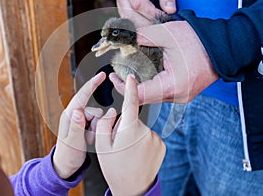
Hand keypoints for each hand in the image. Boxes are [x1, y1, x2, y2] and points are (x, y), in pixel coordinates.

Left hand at [53, 72, 105, 178]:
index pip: (82, 96)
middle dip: (95, 125)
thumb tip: (78, 111)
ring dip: (96, 130)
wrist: (66, 165)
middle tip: (87, 138)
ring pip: (98, 118)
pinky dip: (96, 132)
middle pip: (95, 111)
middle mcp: (74, 115)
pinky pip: (97, 124)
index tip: (102, 75)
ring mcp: (79, 120)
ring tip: (86, 140)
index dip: (93, 84)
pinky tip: (88, 140)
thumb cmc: (67, 155)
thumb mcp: (73, 143)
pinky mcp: (84, 125)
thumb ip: (76, 127)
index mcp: (69, 115)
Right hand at [95, 75, 165, 195]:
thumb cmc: (114, 167)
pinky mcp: (162, 145)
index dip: (131, 88)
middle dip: (124, 125)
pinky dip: (143, 140)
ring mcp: (156, 138)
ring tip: (129, 152)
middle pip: (132, 119)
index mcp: (130, 130)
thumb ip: (104, 124)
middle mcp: (146, 131)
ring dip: (133, 134)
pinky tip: (138, 153)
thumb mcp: (101, 145)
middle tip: (118, 144)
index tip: (131, 77)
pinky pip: (149, 136)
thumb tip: (113, 111)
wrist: (134, 189)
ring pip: (140, 128)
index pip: (131, 103)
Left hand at [109, 21, 218, 103]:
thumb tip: (125, 39)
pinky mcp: (183, 93)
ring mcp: (181, 96)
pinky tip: (143, 74)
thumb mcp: (168, 33)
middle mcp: (177, 96)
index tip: (113, 76)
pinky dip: (150, 85)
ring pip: (152, 97)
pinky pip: (161, 93)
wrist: (225, 47)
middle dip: (128, 87)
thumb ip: (144, 36)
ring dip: (139, 86)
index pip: (140, 95)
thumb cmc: (199, 40)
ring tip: (127, 72)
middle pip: (144, 98)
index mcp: (173, 85)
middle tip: (116, 74)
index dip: (123, 87)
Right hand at [115, 0, 175, 26]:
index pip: (139, 4)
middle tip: (162, 28)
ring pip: (129, 22)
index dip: (152, 14)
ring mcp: (119, 3)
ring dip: (143, 28)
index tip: (165, 19)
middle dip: (148, 24)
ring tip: (157, 29)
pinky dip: (140, 27)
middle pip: (132, 15)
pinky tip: (150, 29)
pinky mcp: (121, 11)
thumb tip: (170, 10)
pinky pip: (129, 23)